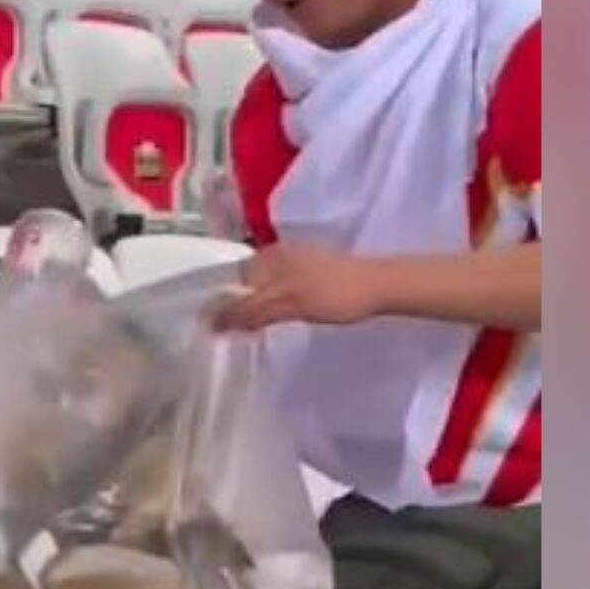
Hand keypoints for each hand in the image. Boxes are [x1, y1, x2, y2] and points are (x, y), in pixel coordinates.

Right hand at [210, 242, 380, 331]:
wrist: (381, 288)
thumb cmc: (334, 294)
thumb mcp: (287, 304)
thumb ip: (249, 311)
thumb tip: (210, 322)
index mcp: (269, 255)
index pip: (231, 277)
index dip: (219, 300)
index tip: (209, 326)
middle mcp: (279, 254)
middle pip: (246, 281)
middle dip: (234, 304)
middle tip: (224, 334)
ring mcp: (297, 263)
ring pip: (264, 286)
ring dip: (253, 307)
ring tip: (246, 331)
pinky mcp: (313, 275)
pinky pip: (281, 289)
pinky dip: (272, 306)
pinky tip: (276, 320)